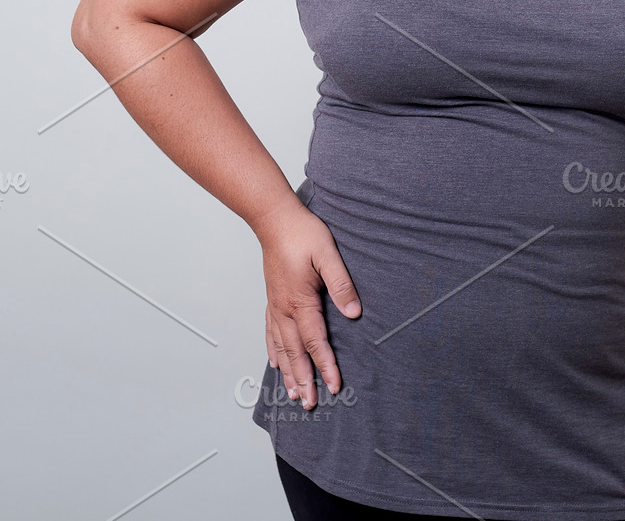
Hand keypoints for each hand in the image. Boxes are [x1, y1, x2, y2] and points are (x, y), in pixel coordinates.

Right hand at [259, 196, 360, 409]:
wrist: (274, 220)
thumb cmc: (302, 233)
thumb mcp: (328, 255)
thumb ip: (341, 284)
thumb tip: (354, 312)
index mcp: (300, 300)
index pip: (315, 341)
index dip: (325, 365)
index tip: (334, 385)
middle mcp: (284, 308)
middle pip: (295, 352)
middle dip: (303, 379)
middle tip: (310, 404)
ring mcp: (276, 305)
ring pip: (281, 347)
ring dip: (288, 372)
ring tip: (292, 394)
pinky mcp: (273, 299)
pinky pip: (271, 332)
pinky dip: (274, 351)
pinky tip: (275, 363)